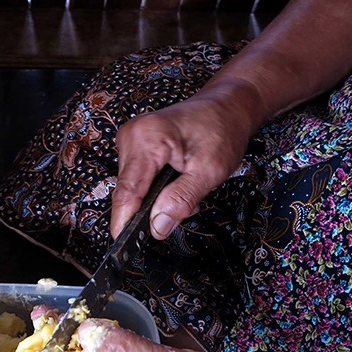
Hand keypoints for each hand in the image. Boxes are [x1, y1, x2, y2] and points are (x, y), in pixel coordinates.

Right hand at [111, 84, 259, 239]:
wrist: (227, 105)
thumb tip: (157, 226)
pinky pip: (137, 178)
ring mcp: (130, 139)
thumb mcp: (210, 170)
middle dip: (151, 210)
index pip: (127, 190)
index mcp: (147, 138)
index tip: (125, 246)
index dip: (124, 222)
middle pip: (128, 191)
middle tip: (186, 208)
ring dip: (155, 200)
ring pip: (133, 188)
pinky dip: (155, 188)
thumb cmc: (222, 129)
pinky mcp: (135, 145)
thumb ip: (182, 200)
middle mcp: (131, 136)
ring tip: (187, 189)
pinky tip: (177, 182)